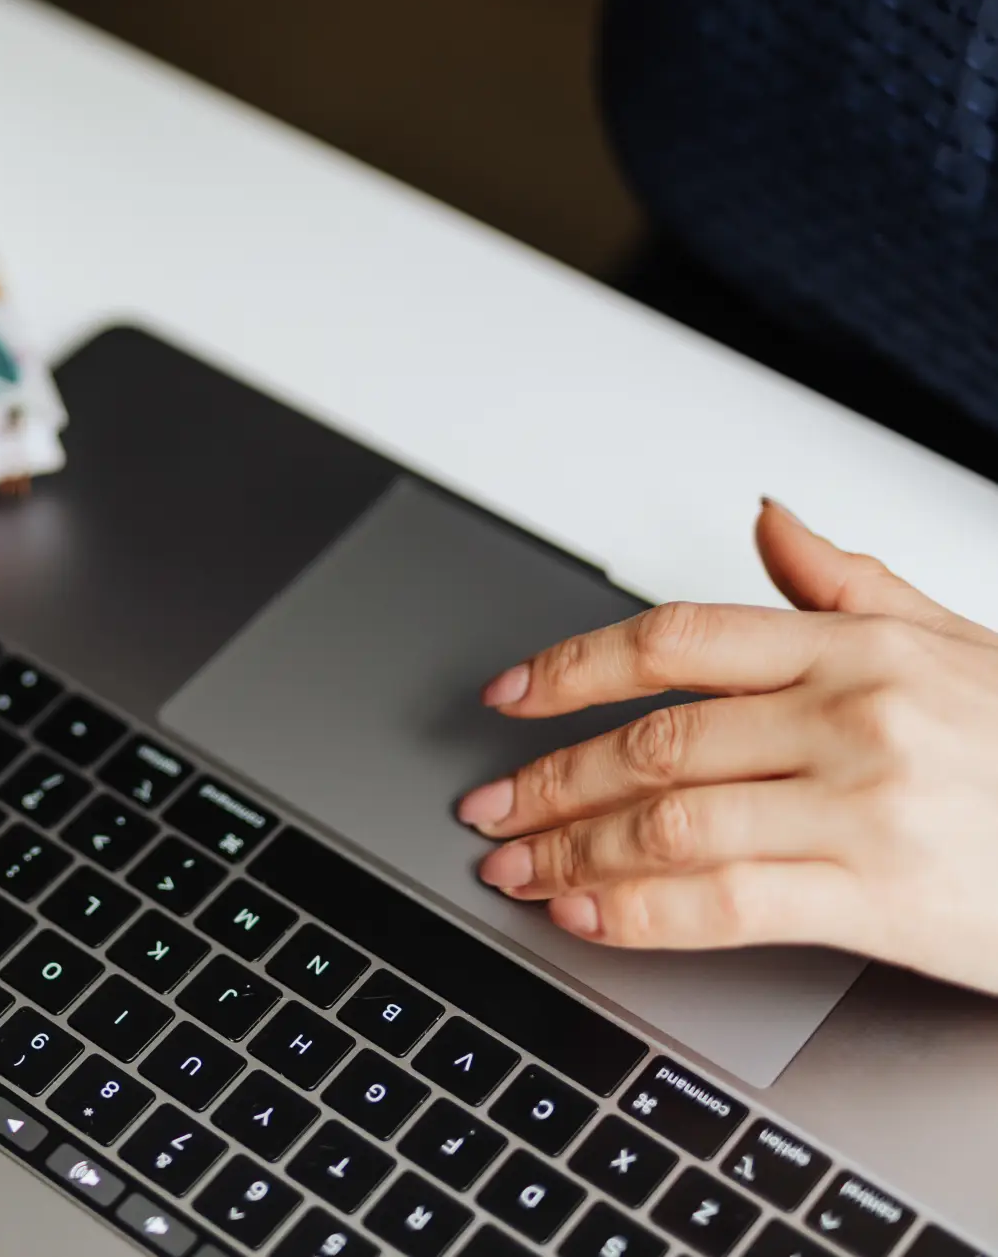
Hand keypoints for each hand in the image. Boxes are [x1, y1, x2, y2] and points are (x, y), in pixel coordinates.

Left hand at [456, 499, 997, 994]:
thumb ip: (848, 583)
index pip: (675, 640)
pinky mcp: (881, 898)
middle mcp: (852, 717)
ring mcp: (863, 808)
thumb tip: (767, 520)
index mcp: (858, 648)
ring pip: (668, 821)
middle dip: (550, 776)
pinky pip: (723, 902)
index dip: (571, 666)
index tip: (508, 695)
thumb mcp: (959, 641)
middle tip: (488, 802)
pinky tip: (586, 917)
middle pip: (653, 739)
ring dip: (571, 850)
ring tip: (516, 866)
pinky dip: (636, 913)